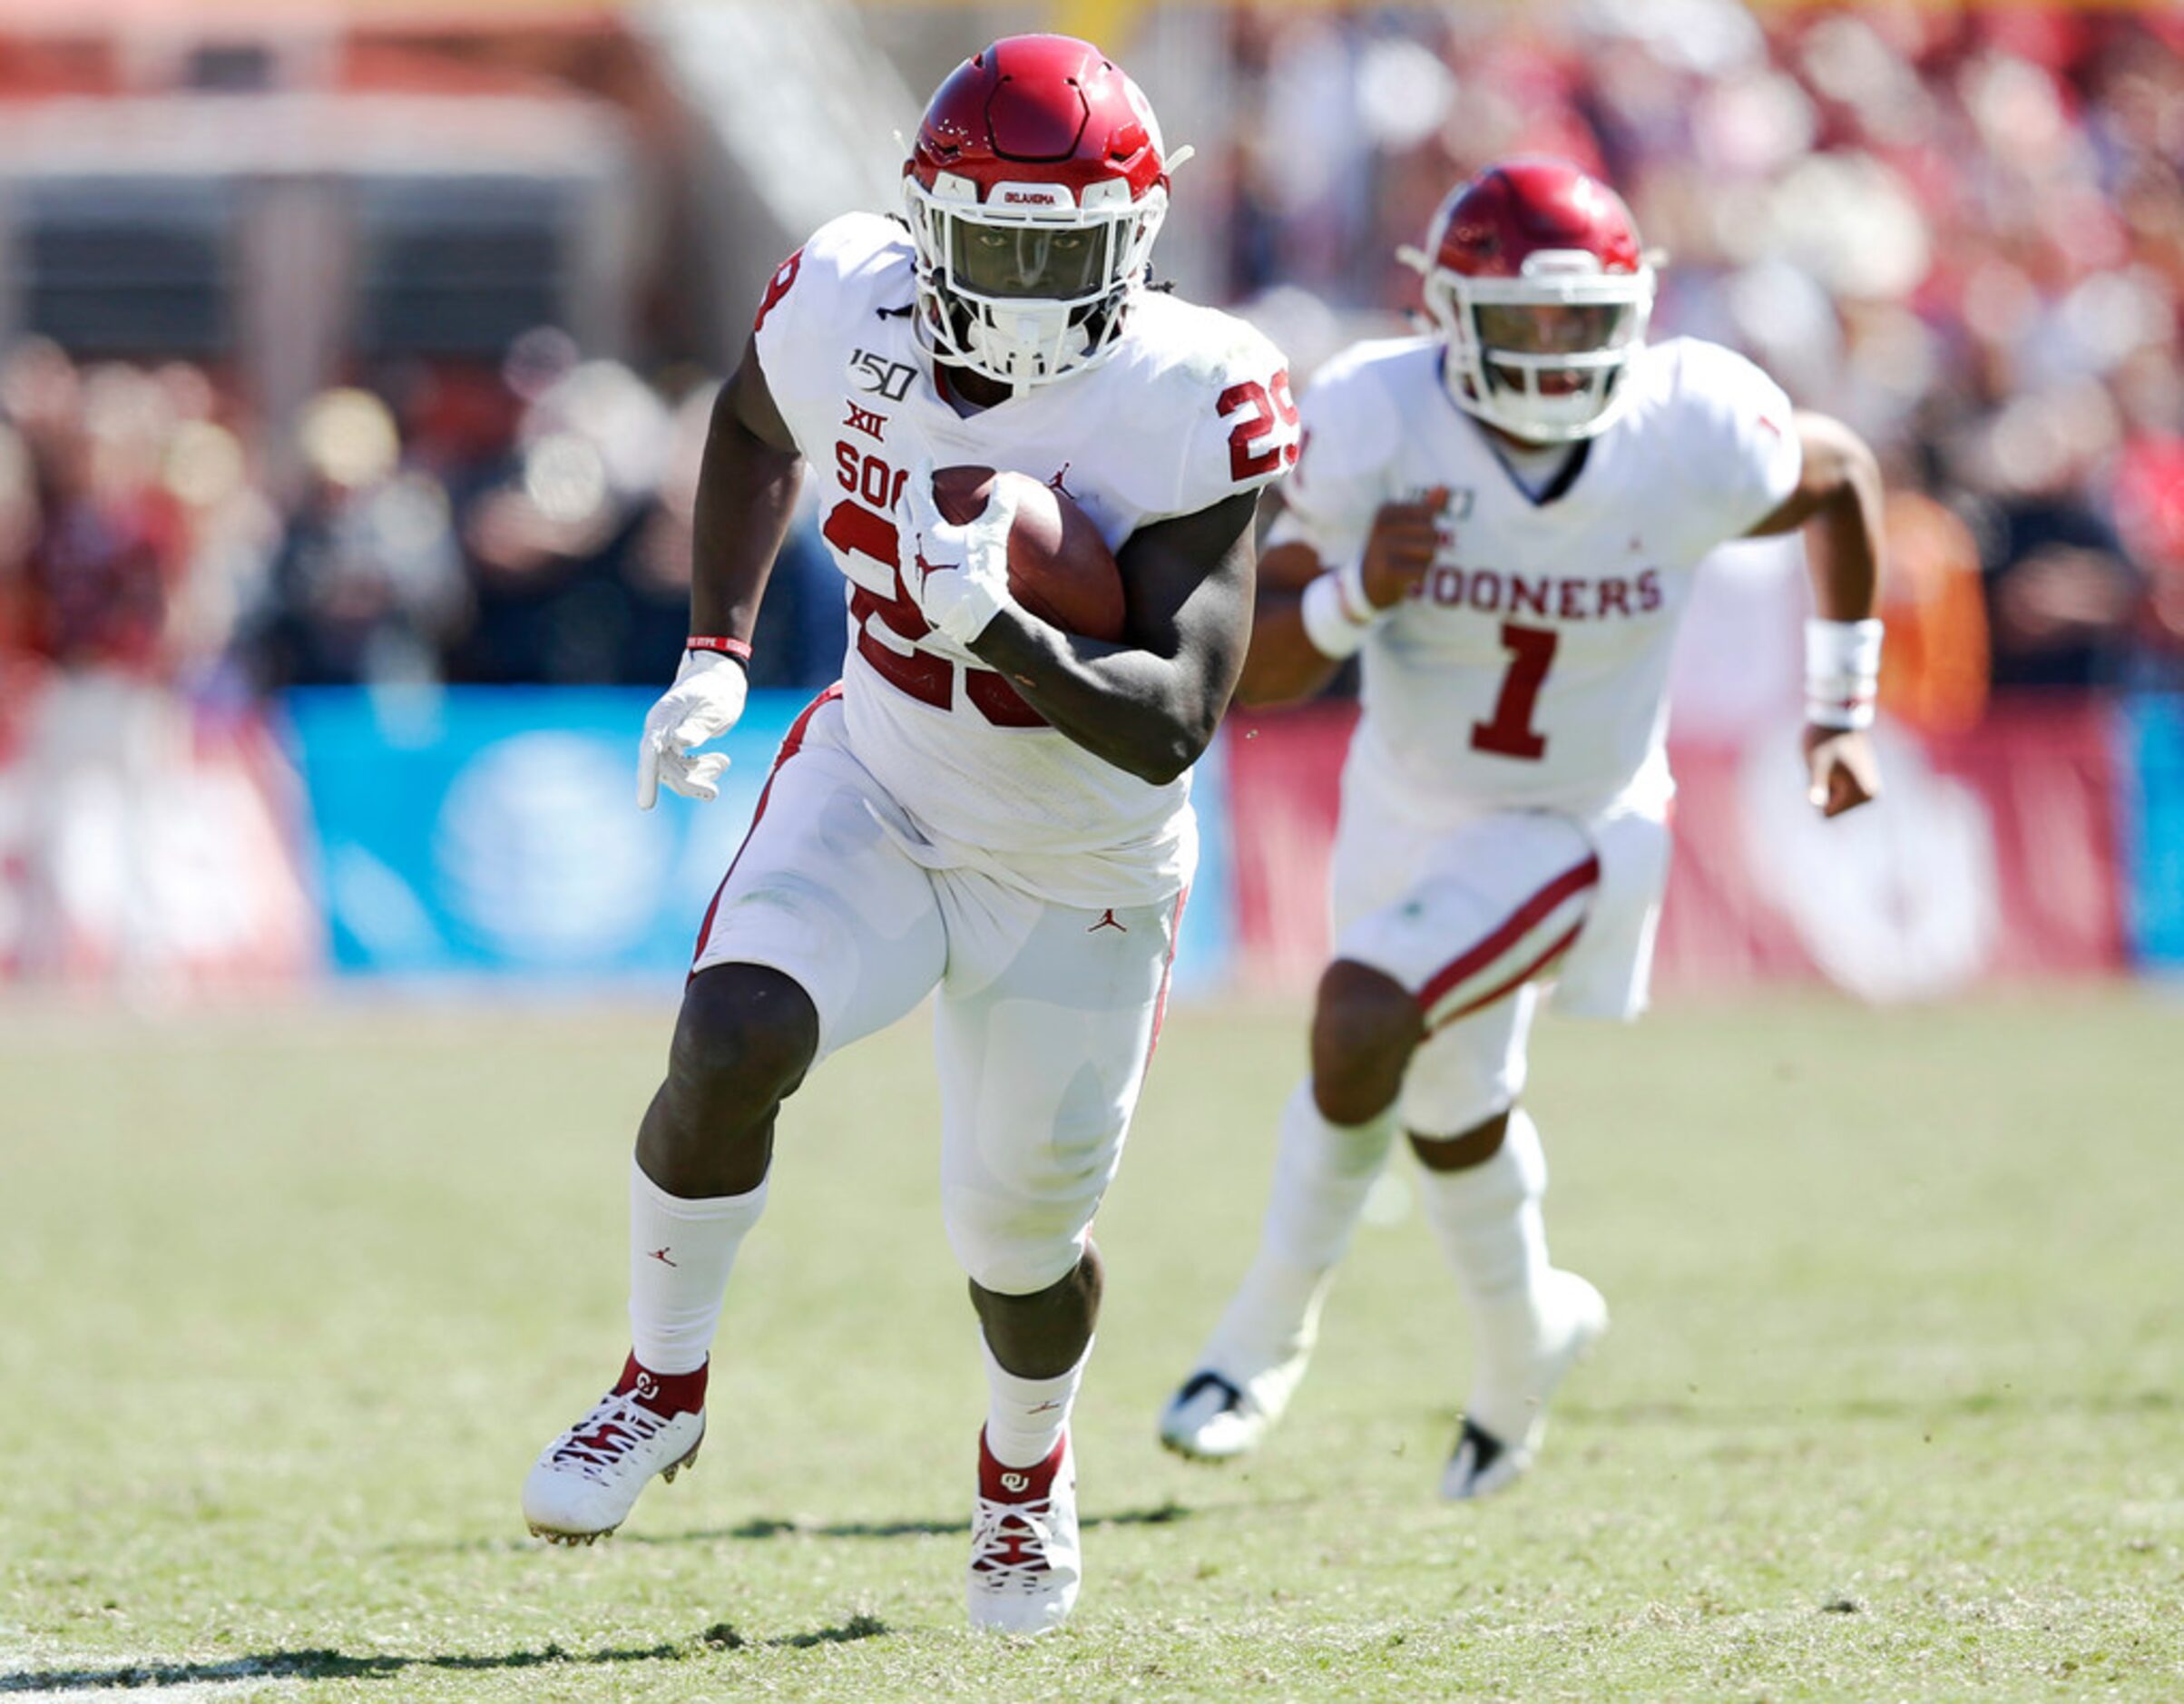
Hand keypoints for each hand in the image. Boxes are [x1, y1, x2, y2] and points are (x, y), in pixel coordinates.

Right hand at [637, 649, 747, 808]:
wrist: (721, 677)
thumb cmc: (719, 690)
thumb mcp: (714, 708)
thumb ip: (697, 725)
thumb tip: (679, 742)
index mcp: (665, 716)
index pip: (651, 751)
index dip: (647, 777)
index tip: (646, 805)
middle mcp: (659, 727)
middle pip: (663, 767)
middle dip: (687, 783)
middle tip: (713, 793)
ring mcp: (665, 735)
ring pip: (673, 769)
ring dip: (696, 777)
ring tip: (724, 764)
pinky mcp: (675, 742)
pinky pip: (681, 765)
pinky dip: (700, 770)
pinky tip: (721, 764)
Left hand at [894, 459, 1020, 645]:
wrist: (973, 618)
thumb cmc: (981, 575)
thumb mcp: (993, 535)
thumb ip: (1000, 505)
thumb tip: (1005, 481)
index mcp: (926, 529)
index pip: (917, 491)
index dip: (921, 473)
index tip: (925, 463)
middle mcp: (911, 545)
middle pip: (903, 510)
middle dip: (909, 493)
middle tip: (917, 484)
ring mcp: (909, 567)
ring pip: (902, 534)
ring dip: (907, 519)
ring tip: (915, 514)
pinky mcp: (914, 586)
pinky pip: (907, 557)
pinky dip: (912, 543)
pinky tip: (921, 550)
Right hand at [1357, 487, 1448, 609]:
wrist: (1366, 583)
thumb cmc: (1391, 549)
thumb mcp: (1404, 524)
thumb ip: (1426, 506)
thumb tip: (1444, 488)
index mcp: (1386, 510)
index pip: (1430, 513)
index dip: (1429, 527)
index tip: (1411, 536)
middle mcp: (1383, 526)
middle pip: (1432, 531)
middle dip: (1431, 546)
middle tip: (1412, 554)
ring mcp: (1384, 548)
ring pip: (1430, 551)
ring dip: (1427, 561)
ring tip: (1410, 564)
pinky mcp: (1388, 570)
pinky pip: (1422, 570)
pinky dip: (1420, 576)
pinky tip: (1408, 577)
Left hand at [1803, 723, 1880, 817]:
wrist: (1838, 719)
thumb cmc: (1824, 741)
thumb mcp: (1817, 766)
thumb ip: (1817, 786)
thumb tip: (1816, 802)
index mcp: (1866, 795)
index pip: (1827, 814)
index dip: (1820, 792)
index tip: (1829, 771)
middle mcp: (1873, 795)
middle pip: (1832, 808)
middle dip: (1825, 789)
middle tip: (1831, 765)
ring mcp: (1870, 790)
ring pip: (1834, 800)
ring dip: (1828, 784)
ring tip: (1835, 763)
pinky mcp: (1864, 783)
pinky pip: (1837, 793)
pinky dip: (1832, 781)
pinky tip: (1839, 764)